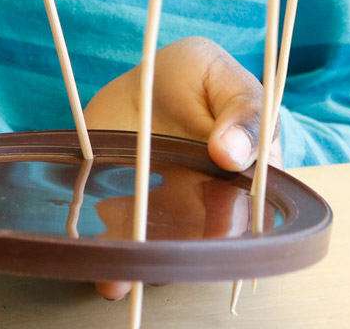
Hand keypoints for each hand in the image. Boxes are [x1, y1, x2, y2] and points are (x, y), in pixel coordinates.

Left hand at [83, 36, 282, 299]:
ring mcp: (166, 216)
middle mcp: (209, 208)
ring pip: (161, 252)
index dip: (233, 224)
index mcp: (247, 179)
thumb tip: (234, 153)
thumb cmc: (196, 78)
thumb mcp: (222, 76)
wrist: (143, 79)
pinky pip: (121, 242)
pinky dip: (110, 256)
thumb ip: (242, 110)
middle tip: (164, 257)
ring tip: (123, 273)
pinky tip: (101, 269)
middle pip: (202, 244)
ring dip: (144, 266)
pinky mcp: (125, 214)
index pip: (248, 212)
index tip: (218, 228)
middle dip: (184, 256)